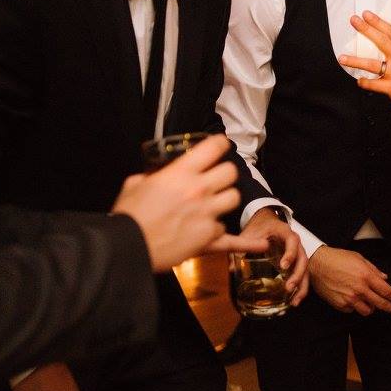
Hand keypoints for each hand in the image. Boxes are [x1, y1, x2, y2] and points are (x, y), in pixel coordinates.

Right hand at [111, 135, 263, 270]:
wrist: (129, 247)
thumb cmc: (129, 215)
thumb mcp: (135, 184)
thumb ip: (152, 176)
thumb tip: (157, 175)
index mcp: (181, 173)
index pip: (213, 148)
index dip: (220, 144)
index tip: (221, 145)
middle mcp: (199, 190)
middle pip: (230, 173)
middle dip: (225, 173)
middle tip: (217, 177)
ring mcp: (207, 214)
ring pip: (233, 199)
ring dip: (226, 199)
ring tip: (217, 203)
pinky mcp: (208, 238)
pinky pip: (229, 235)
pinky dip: (239, 240)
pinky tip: (261, 244)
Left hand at [238, 209, 309, 305]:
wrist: (266, 221)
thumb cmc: (259, 227)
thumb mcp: (249, 233)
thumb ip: (241, 247)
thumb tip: (230, 267)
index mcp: (285, 232)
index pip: (292, 241)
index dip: (290, 253)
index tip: (283, 266)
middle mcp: (295, 242)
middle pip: (302, 258)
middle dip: (298, 274)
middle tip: (288, 287)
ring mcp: (297, 252)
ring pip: (305, 269)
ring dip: (302, 285)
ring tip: (294, 301)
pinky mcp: (295, 262)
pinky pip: (302, 274)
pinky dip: (300, 287)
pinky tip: (295, 300)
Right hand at [308, 246, 390, 317]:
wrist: (317, 264)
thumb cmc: (338, 258)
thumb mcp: (359, 258)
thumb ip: (373, 270)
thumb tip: (385, 278)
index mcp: (366, 276)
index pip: (387, 291)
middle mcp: (360, 289)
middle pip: (381, 304)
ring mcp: (350, 299)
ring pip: (368, 311)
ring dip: (371, 308)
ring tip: (370, 302)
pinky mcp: (340, 305)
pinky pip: (353, 310)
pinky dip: (355, 306)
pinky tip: (352, 298)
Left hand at [338, 11, 390, 110]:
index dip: (378, 22)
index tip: (366, 15)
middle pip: (382, 42)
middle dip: (367, 30)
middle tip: (354, 21)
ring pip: (374, 64)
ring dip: (356, 61)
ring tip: (342, 58)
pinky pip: (375, 84)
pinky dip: (366, 82)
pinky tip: (358, 80)